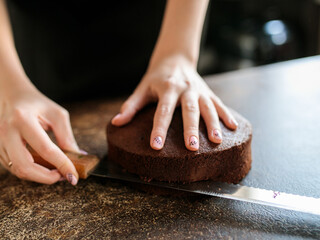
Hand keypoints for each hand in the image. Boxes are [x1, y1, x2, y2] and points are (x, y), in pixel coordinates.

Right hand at [0, 84, 83, 184]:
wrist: (9, 96)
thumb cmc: (36, 103)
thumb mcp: (57, 114)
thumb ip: (67, 137)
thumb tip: (79, 156)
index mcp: (22, 119)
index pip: (45, 149)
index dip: (61, 165)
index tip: (73, 176)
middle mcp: (6, 132)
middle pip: (25, 167)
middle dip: (47, 178)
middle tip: (62, 175)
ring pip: (18, 171)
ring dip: (39, 176)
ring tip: (55, 170)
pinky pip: (14, 168)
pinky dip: (30, 171)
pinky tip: (41, 164)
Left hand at [112, 56, 237, 150]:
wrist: (175, 58)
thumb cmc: (156, 77)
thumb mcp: (142, 88)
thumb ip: (131, 106)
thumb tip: (116, 123)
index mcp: (167, 88)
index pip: (162, 111)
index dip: (158, 129)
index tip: (156, 146)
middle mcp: (185, 89)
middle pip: (189, 110)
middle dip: (191, 129)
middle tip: (192, 148)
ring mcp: (199, 90)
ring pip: (207, 107)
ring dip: (213, 124)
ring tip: (216, 141)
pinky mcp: (208, 92)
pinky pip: (219, 104)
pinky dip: (227, 115)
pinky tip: (233, 128)